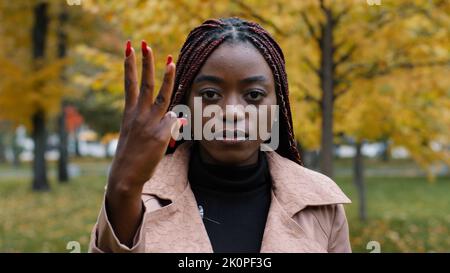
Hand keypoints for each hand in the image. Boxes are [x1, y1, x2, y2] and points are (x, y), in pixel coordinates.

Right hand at [108, 40, 184, 196]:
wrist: (125, 176)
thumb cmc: (131, 155)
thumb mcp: (136, 134)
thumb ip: (154, 122)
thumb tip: (176, 116)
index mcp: (130, 113)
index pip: (129, 84)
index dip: (129, 65)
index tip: (129, 48)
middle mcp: (139, 115)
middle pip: (144, 84)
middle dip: (145, 63)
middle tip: (146, 44)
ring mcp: (150, 124)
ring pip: (162, 97)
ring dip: (167, 78)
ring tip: (171, 61)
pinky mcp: (160, 135)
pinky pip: (174, 125)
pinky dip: (174, 128)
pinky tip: (167, 139)